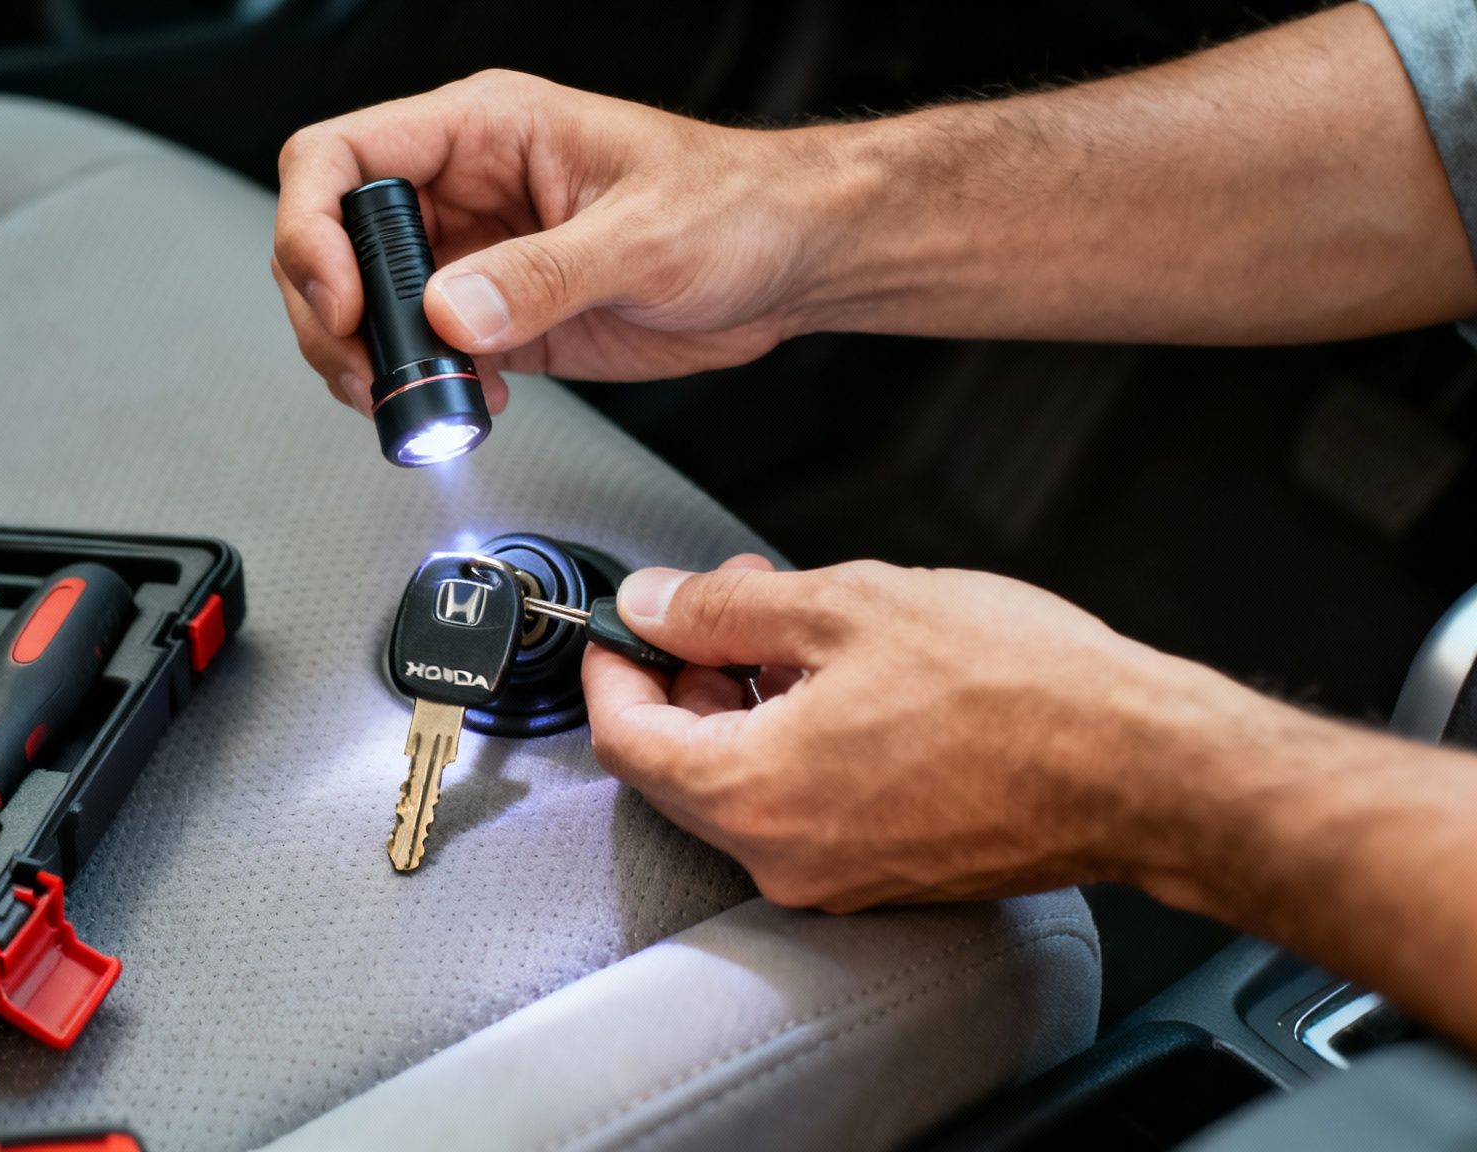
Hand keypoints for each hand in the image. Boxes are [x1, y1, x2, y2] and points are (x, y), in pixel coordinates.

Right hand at [272, 70, 836, 413]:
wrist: (791, 261)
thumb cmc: (737, 206)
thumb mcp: (642, 234)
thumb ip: (541, 275)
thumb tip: (452, 313)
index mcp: (485, 129)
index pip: (342, 156)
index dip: (315, 227)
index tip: (342, 298)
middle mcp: (467, 188)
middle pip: (336, 240)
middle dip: (331, 313)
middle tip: (366, 372)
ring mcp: (478, 255)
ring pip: (369, 306)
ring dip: (371, 362)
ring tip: (416, 401)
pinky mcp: (501, 317)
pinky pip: (427, 354)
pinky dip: (426, 390)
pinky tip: (468, 407)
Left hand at [582, 556, 1251, 910]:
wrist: (1145, 768)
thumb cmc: (1017, 689)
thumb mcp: (846, 606)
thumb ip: (727, 609)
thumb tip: (655, 604)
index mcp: (752, 795)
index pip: (624, 736)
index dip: (613, 665)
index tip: (625, 619)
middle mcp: (783, 857)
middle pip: (678, 764)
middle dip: (686, 673)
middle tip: (724, 601)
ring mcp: (837, 878)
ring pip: (744, 782)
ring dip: (745, 700)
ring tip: (795, 622)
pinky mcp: (887, 875)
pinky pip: (803, 805)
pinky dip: (796, 739)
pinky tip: (842, 679)